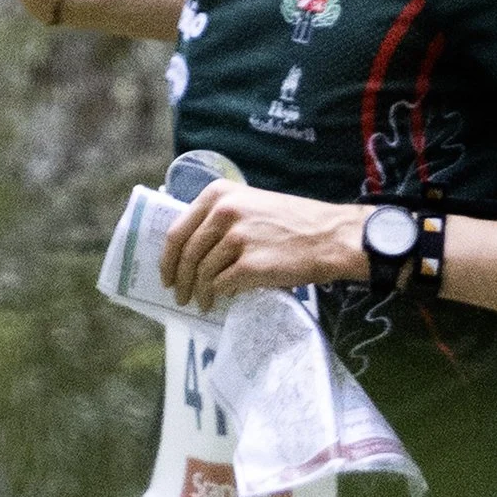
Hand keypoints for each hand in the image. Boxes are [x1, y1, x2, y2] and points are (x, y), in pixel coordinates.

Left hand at [158, 183, 365, 311]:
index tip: (166, 274)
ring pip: (202, 272)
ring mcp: (237, 238)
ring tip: (201, 302)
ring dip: (198, 292)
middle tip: (179, 296)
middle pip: (187, 254)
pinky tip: (218, 301)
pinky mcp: (250, 264)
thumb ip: (221, 218)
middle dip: (179, 280)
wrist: (330, 237)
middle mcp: (224, 212)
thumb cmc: (293, 223)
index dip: (168, 258)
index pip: (178, 230)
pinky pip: (221, 285)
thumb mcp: (251, 204)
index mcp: (219, 194)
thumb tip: (192, 249)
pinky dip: (216, 296)